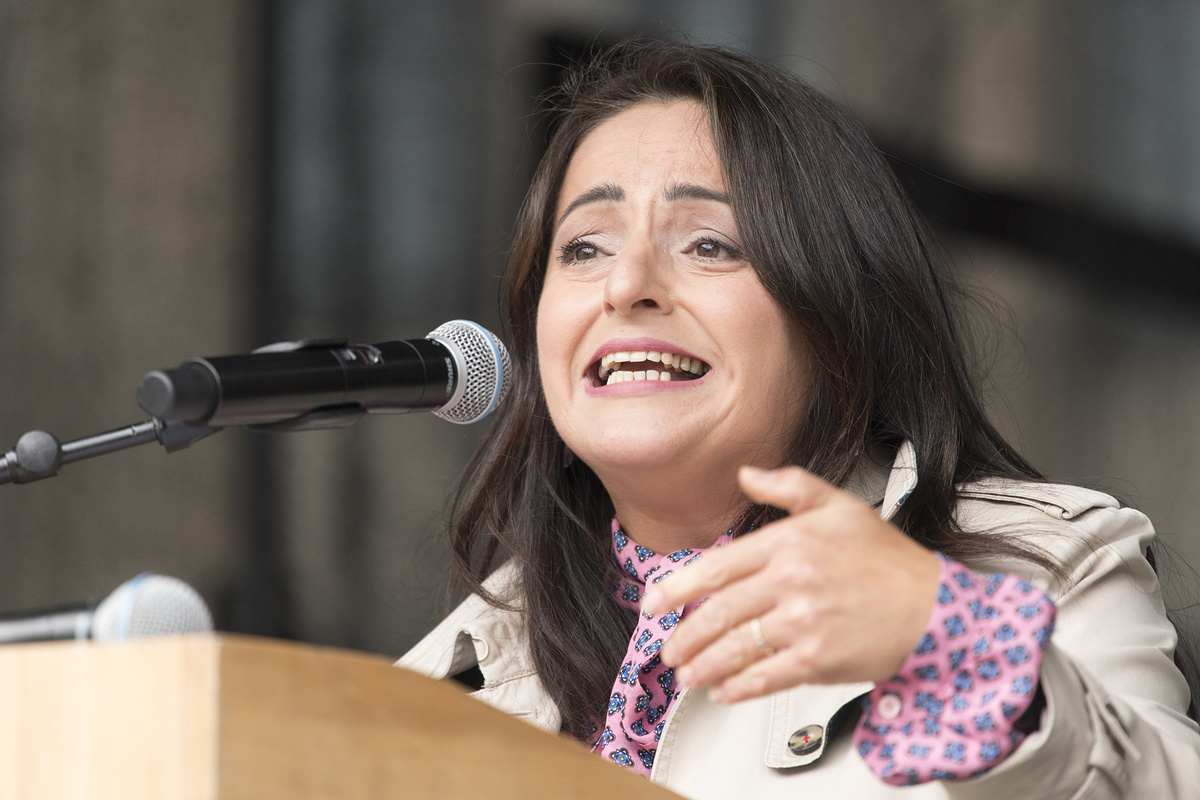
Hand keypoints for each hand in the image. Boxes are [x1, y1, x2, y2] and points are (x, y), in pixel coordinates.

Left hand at [641, 465, 939, 702]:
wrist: (935, 607)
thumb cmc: (888, 560)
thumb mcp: (839, 506)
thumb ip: (788, 486)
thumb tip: (746, 473)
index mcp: (788, 543)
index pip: (716, 566)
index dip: (677, 588)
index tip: (654, 603)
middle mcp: (790, 581)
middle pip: (718, 612)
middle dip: (685, 636)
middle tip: (668, 648)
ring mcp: (802, 622)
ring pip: (735, 647)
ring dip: (703, 665)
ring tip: (688, 674)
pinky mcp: (817, 659)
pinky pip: (764, 676)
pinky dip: (737, 687)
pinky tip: (724, 690)